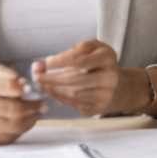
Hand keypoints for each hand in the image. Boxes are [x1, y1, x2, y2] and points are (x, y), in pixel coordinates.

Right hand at [0, 60, 46, 144]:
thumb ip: (1, 71)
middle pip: (12, 110)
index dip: (25, 89)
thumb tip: (23, 84)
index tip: (32, 89)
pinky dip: (18, 131)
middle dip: (33, 107)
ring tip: (35, 114)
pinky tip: (22, 123)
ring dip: (29, 120)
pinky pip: (4, 138)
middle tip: (42, 104)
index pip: (7, 87)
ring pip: (12, 126)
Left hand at [32, 40, 150, 116]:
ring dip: (53, 89)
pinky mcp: (98, 109)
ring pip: (73, 94)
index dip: (59, 62)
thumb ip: (75, 50)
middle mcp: (109, 78)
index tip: (45, 63)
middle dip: (51, 79)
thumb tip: (49, 61)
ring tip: (41, 83)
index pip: (78, 60)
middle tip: (36, 76)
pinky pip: (74, 104)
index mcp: (107, 58)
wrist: (119, 87)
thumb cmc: (100, 63)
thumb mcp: (93, 48)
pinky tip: (52, 91)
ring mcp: (105, 96)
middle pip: (74, 80)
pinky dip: (60, 97)